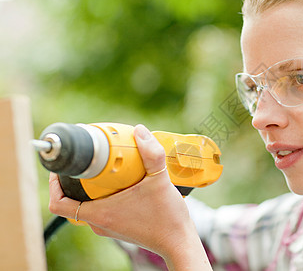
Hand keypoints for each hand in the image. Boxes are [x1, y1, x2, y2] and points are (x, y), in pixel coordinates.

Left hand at [48, 124, 211, 269]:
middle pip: (73, 200)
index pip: (59, 203)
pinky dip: (106, 194)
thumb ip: (151, 154)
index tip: (61, 168)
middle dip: (76, 179)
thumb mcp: (160, 181)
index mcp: (100, 213)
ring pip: (89, 204)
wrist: (179, 242)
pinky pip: (103, 208)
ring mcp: (109, 226)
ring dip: (92, 187)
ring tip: (107, 168)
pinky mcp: (119, 226)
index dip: (53, 184)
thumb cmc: (167, 218)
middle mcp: (100, 222)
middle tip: (88, 160)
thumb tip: (140, 131)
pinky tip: (124, 182)